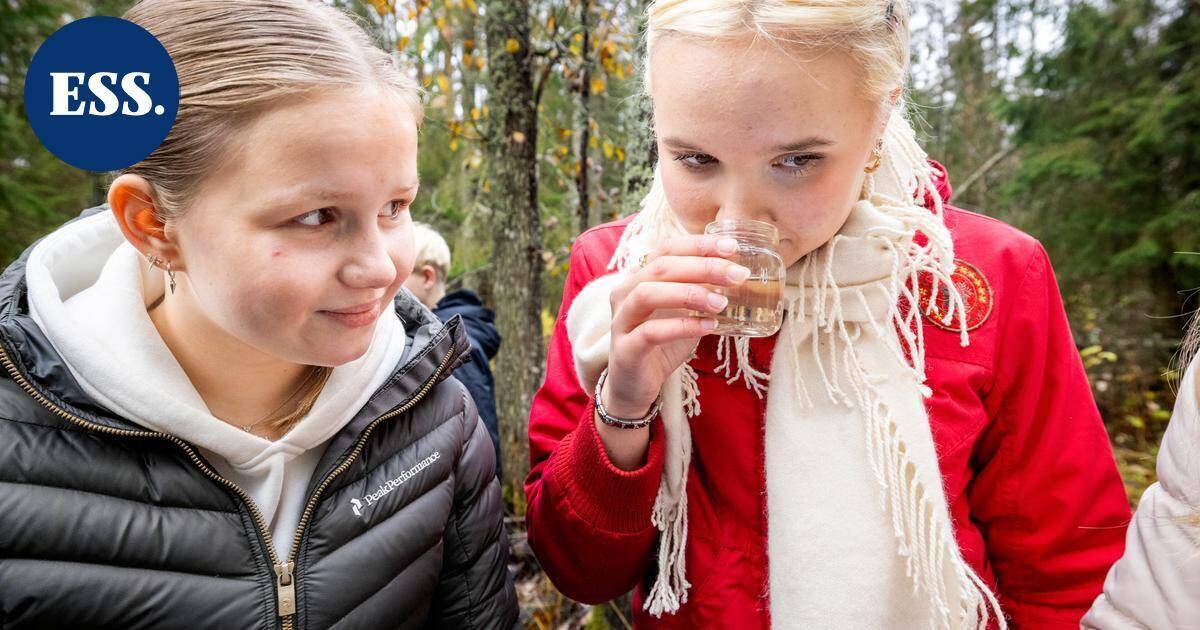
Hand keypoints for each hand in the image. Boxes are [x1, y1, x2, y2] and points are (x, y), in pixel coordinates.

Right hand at [601, 234, 749, 418]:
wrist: (634, 387)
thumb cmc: (661, 344)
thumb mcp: (683, 312)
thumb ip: (699, 292)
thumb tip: (734, 274)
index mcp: (639, 278)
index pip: (667, 249)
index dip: (698, 245)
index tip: (732, 247)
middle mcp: (625, 293)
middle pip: (661, 267)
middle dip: (703, 267)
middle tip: (737, 274)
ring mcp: (621, 321)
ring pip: (648, 293)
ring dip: (690, 294)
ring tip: (722, 303)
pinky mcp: (625, 349)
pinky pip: (651, 332)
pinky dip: (683, 326)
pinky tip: (708, 327)